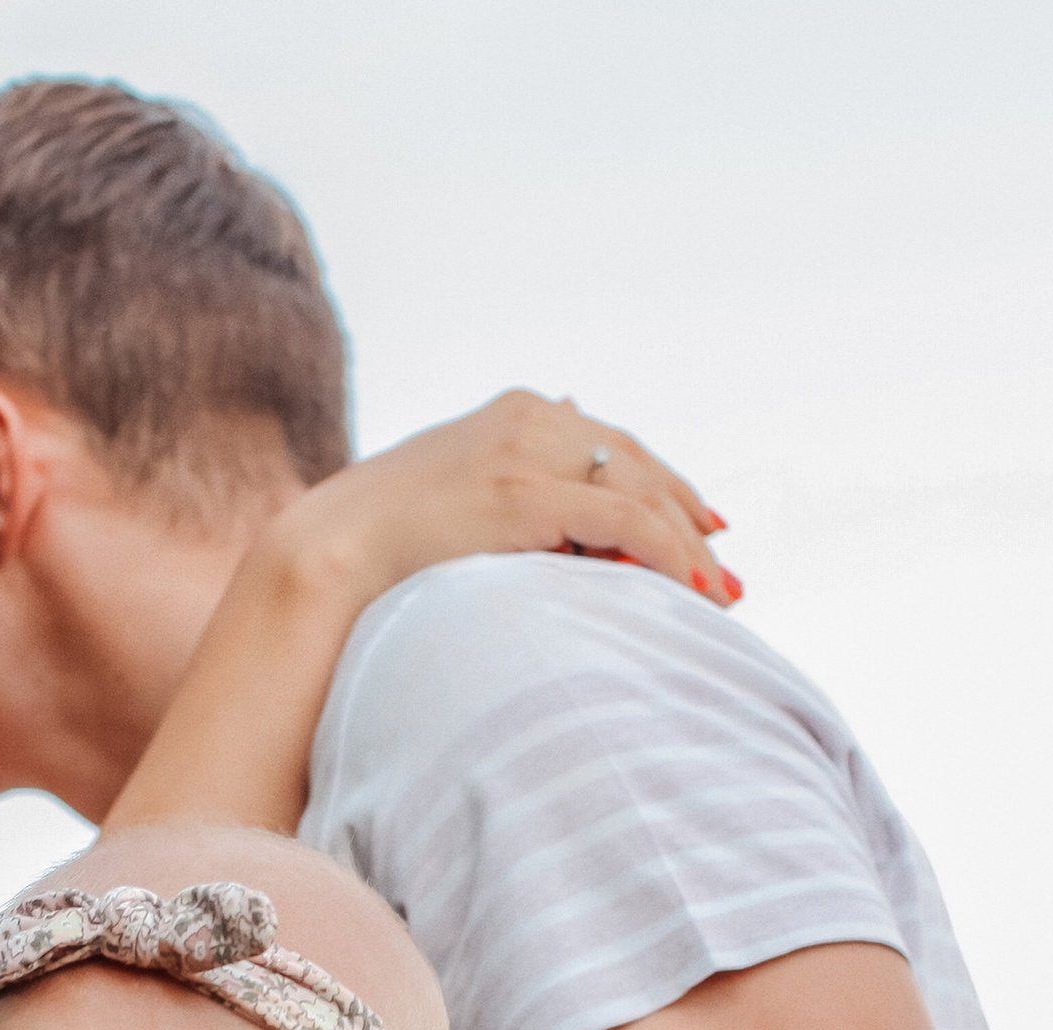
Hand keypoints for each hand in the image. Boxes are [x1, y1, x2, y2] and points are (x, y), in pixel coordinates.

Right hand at [279, 388, 738, 609]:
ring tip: (715, 594)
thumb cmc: (388, 540)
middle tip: (724, 576)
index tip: (705, 529)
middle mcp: (531, 418)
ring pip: (641, 489)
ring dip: (686, 544)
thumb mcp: (462, 489)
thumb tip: (574, 445)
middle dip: (688, 521)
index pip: (615, 446)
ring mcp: (527, 452)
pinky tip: (686, 587)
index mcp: (517, 413)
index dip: (668, 489)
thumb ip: (519, 470)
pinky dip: (665, 553)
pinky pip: (624, 522)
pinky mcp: (525, 495)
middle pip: (639, 464)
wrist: (328, 553)